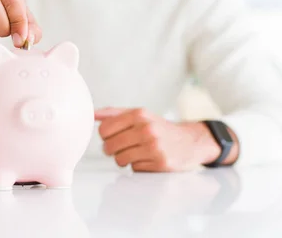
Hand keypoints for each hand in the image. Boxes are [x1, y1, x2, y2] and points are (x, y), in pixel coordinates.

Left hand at [94, 108, 236, 171]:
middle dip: (113, 149)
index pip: (104, 129)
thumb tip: (91, 115)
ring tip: (136, 152)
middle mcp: (146, 129)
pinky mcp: (160, 163)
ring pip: (120, 159)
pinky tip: (148, 159)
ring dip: (124, 159)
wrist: (189, 141)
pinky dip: (138, 166)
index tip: (113, 136)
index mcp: (139, 114)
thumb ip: (114, 114)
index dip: (105, 136)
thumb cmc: (159, 128)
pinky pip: (134, 168)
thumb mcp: (140, 115)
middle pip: (109, 146)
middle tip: (124, 146)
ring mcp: (154, 146)